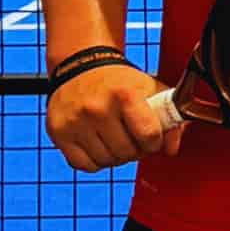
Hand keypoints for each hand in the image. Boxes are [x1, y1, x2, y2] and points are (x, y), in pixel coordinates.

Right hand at [47, 63, 171, 173]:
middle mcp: (96, 108)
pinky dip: (95, 162)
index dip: (155, 142)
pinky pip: (83, 165)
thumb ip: (170, 119)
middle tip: (133, 139)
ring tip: (116, 140)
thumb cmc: (120, 82)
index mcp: (125, 94)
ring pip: (107, 161)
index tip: (152, 138)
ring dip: (116, 157)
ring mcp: (75, 121)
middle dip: (136, 151)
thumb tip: (171, 150)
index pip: (149, 135)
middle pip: (128, 153)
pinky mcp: (58, 132)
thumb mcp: (151, 91)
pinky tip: (99, 145)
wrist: (81, 66)